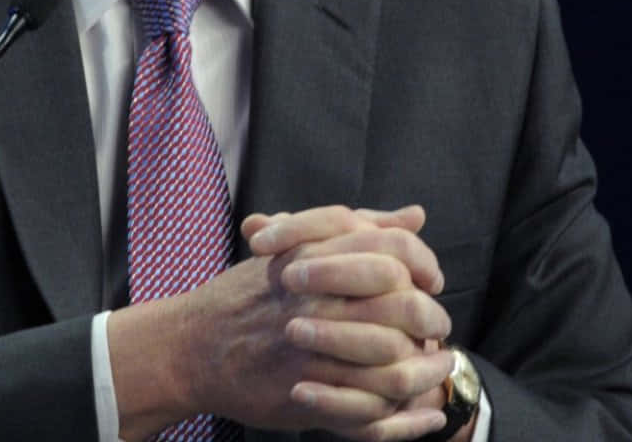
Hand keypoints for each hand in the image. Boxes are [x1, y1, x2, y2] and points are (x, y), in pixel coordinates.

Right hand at [109, 205, 453, 441]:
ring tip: (440, 367)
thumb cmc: (247, 294)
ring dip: (426, 369)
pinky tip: (422, 410)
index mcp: (314, 256)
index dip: (423, 266)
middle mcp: (316, 298)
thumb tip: (416, 216)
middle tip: (439, 329)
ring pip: (393, 361)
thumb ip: (359, 229)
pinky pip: (370, 406)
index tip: (430, 281)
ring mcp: (311, 347)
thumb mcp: (295, 246)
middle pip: (403, 306)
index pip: (393, 252)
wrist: (191, 346)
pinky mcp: (306, 391)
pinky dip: (405, 414)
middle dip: (431, 319)